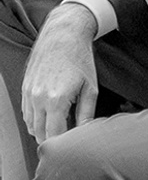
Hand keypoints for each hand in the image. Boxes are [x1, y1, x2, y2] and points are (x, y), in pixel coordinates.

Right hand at [22, 4, 97, 143]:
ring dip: (43, 130)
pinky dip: (35, 120)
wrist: (64, 35)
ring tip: (60, 124)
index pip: (54, 136)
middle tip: (68, 135)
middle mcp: (38, 99)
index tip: (73, 144)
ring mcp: (29, 94)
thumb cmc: (79, 58)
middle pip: (40, 135)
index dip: (64, 144)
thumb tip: (85, 132)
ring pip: (31, 126)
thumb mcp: (90, 87)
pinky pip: (26, 114)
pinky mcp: (25, 89)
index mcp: (56, 100)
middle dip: (54, 139)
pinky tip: (49, 115)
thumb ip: (87, 113)